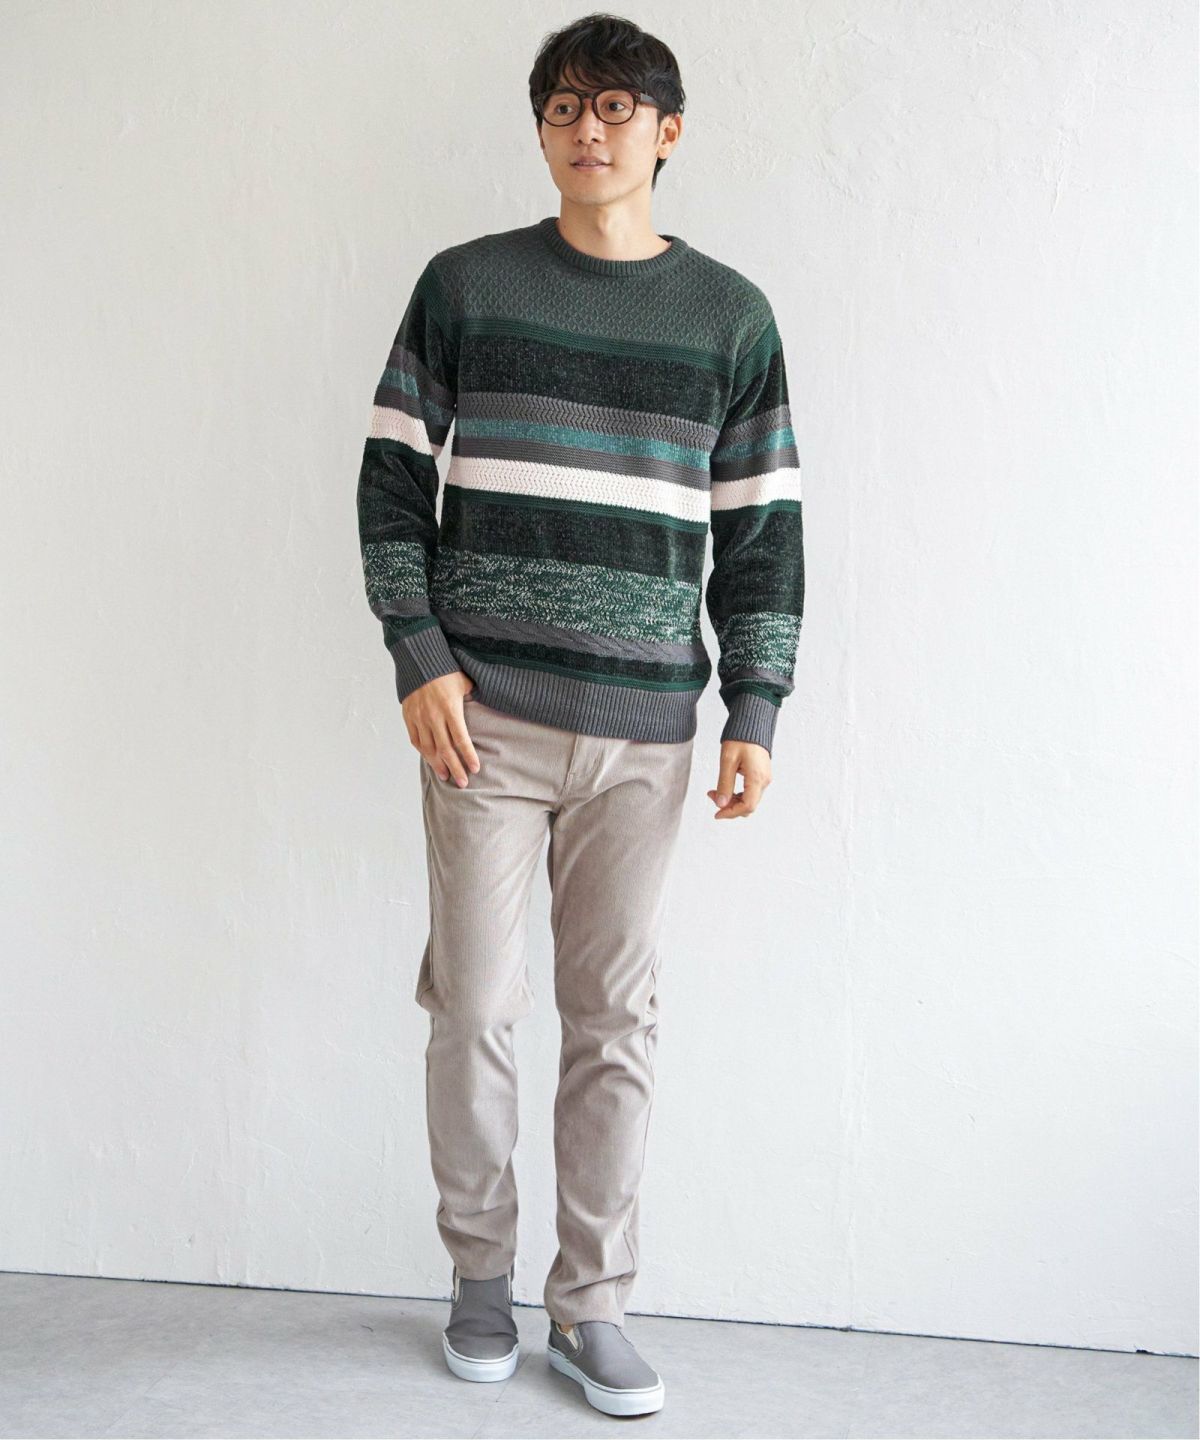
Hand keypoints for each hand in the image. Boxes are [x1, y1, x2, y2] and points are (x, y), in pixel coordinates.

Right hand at [402, 672, 480, 786]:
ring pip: (429, 749)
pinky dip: (423, 752)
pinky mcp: (408, 717)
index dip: (468, 756)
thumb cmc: (445, 670)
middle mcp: (434, 717)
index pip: (461, 739)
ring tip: (446, 776)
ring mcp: (419, 718)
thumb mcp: (465, 682)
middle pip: (446, 750)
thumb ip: (473, 698)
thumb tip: (486, 707)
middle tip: (462, 783)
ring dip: (438, 765)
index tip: (475, 769)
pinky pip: (416, 740)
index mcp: (450, 709)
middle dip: (455, 768)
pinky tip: (430, 760)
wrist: (418, 661)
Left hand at [707, 739, 770, 818]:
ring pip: (749, 800)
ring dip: (732, 800)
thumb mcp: (728, 760)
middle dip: (729, 806)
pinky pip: (750, 792)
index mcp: (757, 778)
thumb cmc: (741, 737)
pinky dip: (738, 794)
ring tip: (716, 790)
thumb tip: (721, 804)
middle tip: (712, 795)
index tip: (717, 814)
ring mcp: (764, 778)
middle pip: (748, 805)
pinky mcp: (761, 775)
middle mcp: (764, 780)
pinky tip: (726, 787)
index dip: (731, 813)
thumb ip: (724, 784)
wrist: (752, 723)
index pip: (747, 806)